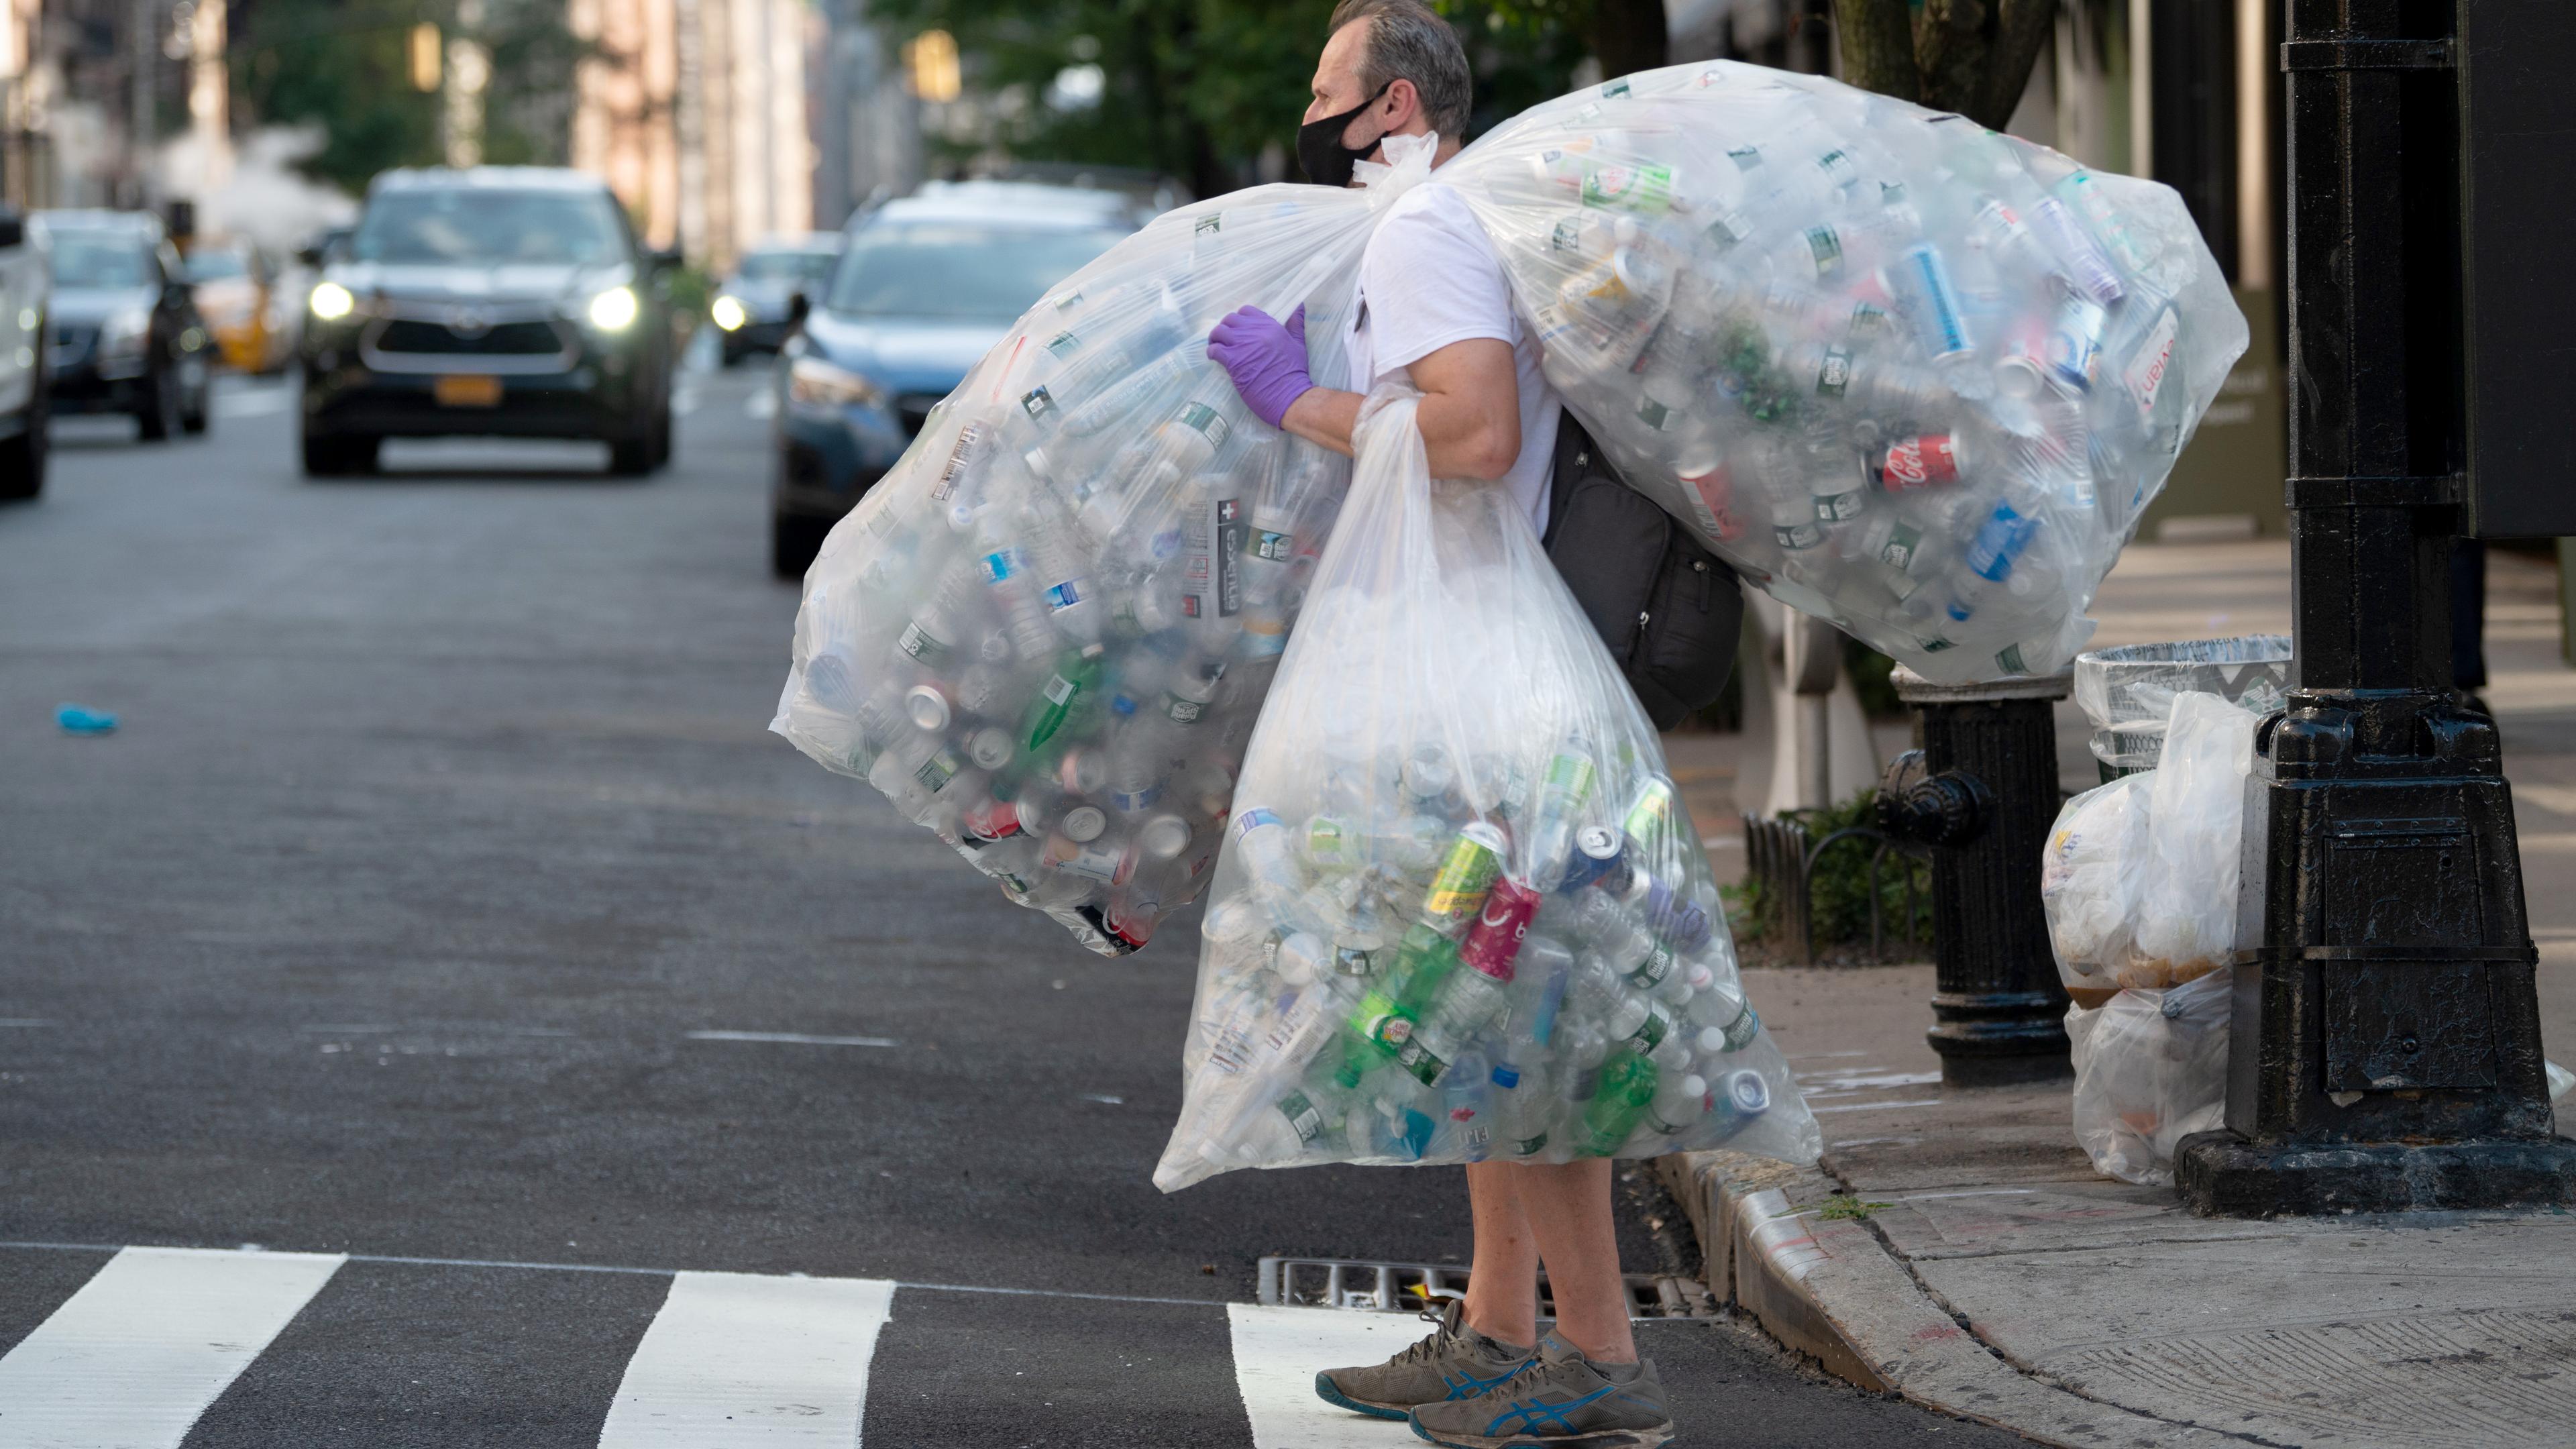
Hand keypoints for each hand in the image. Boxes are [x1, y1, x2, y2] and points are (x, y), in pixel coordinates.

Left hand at [1207, 304, 1313, 429]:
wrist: (1289, 395)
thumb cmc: (1294, 373)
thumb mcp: (1299, 344)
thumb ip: (1296, 324)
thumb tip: (1299, 305)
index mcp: (1270, 326)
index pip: (1247, 311)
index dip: (1240, 320)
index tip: (1241, 331)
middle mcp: (1255, 332)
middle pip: (1230, 320)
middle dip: (1226, 328)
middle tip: (1227, 341)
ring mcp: (1242, 345)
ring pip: (1219, 331)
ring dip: (1216, 339)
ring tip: (1218, 347)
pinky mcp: (1233, 361)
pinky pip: (1214, 349)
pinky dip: (1212, 352)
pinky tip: (1216, 358)